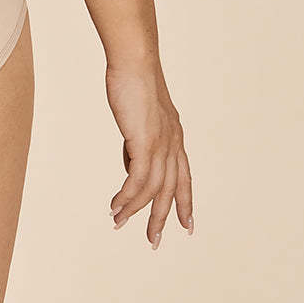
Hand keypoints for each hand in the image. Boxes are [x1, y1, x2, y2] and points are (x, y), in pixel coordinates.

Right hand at [105, 59, 192, 246]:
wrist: (134, 61)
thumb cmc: (133, 79)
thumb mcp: (139, 114)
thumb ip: (139, 138)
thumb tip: (132, 159)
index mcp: (175, 137)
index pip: (184, 177)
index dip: (185, 202)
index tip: (187, 225)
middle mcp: (173, 144)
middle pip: (171, 190)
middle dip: (162, 218)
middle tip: (153, 241)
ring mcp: (161, 144)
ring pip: (152, 190)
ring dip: (135, 210)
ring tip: (118, 223)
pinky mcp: (145, 143)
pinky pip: (137, 180)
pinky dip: (126, 197)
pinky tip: (115, 205)